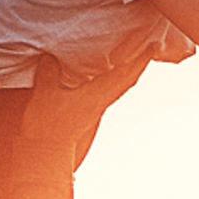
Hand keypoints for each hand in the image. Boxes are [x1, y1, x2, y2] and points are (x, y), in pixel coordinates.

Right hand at [19, 47, 153, 157]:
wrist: (46, 152)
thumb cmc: (48, 125)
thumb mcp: (45, 93)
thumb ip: (49, 72)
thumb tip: (50, 55)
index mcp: (96, 96)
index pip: (124, 74)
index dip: (139, 59)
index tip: (153, 46)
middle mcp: (101, 101)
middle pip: (127, 80)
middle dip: (140, 63)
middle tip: (151, 47)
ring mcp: (96, 108)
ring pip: (120, 86)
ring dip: (130, 71)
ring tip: (136, 57)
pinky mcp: (89, 112)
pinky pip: (109, 92)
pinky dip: (117, 80)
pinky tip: (111, 76)